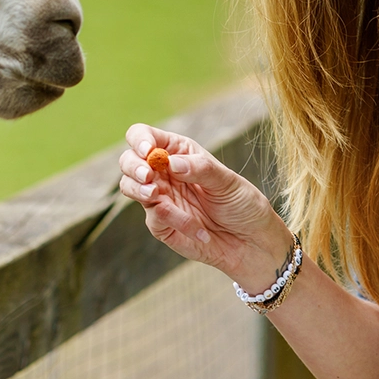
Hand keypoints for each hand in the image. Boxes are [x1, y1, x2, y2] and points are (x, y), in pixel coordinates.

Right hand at [118, 123, 291, 289]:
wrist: (250, 242)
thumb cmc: (241, 203)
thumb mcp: (227, 181)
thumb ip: (199, 168)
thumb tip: (169, 162)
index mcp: (177, 152)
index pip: (145, 136)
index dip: (140, 140)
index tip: (148, 151)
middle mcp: (163, 172)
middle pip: (129, 160)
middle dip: (133, 166)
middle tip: (148, 176)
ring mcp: (159, 197)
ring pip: (130, 187)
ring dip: (138, 190)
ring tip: (156, 196)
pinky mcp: (160, 223)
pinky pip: (155, 217)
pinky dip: (175, 221)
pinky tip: (199, 230)